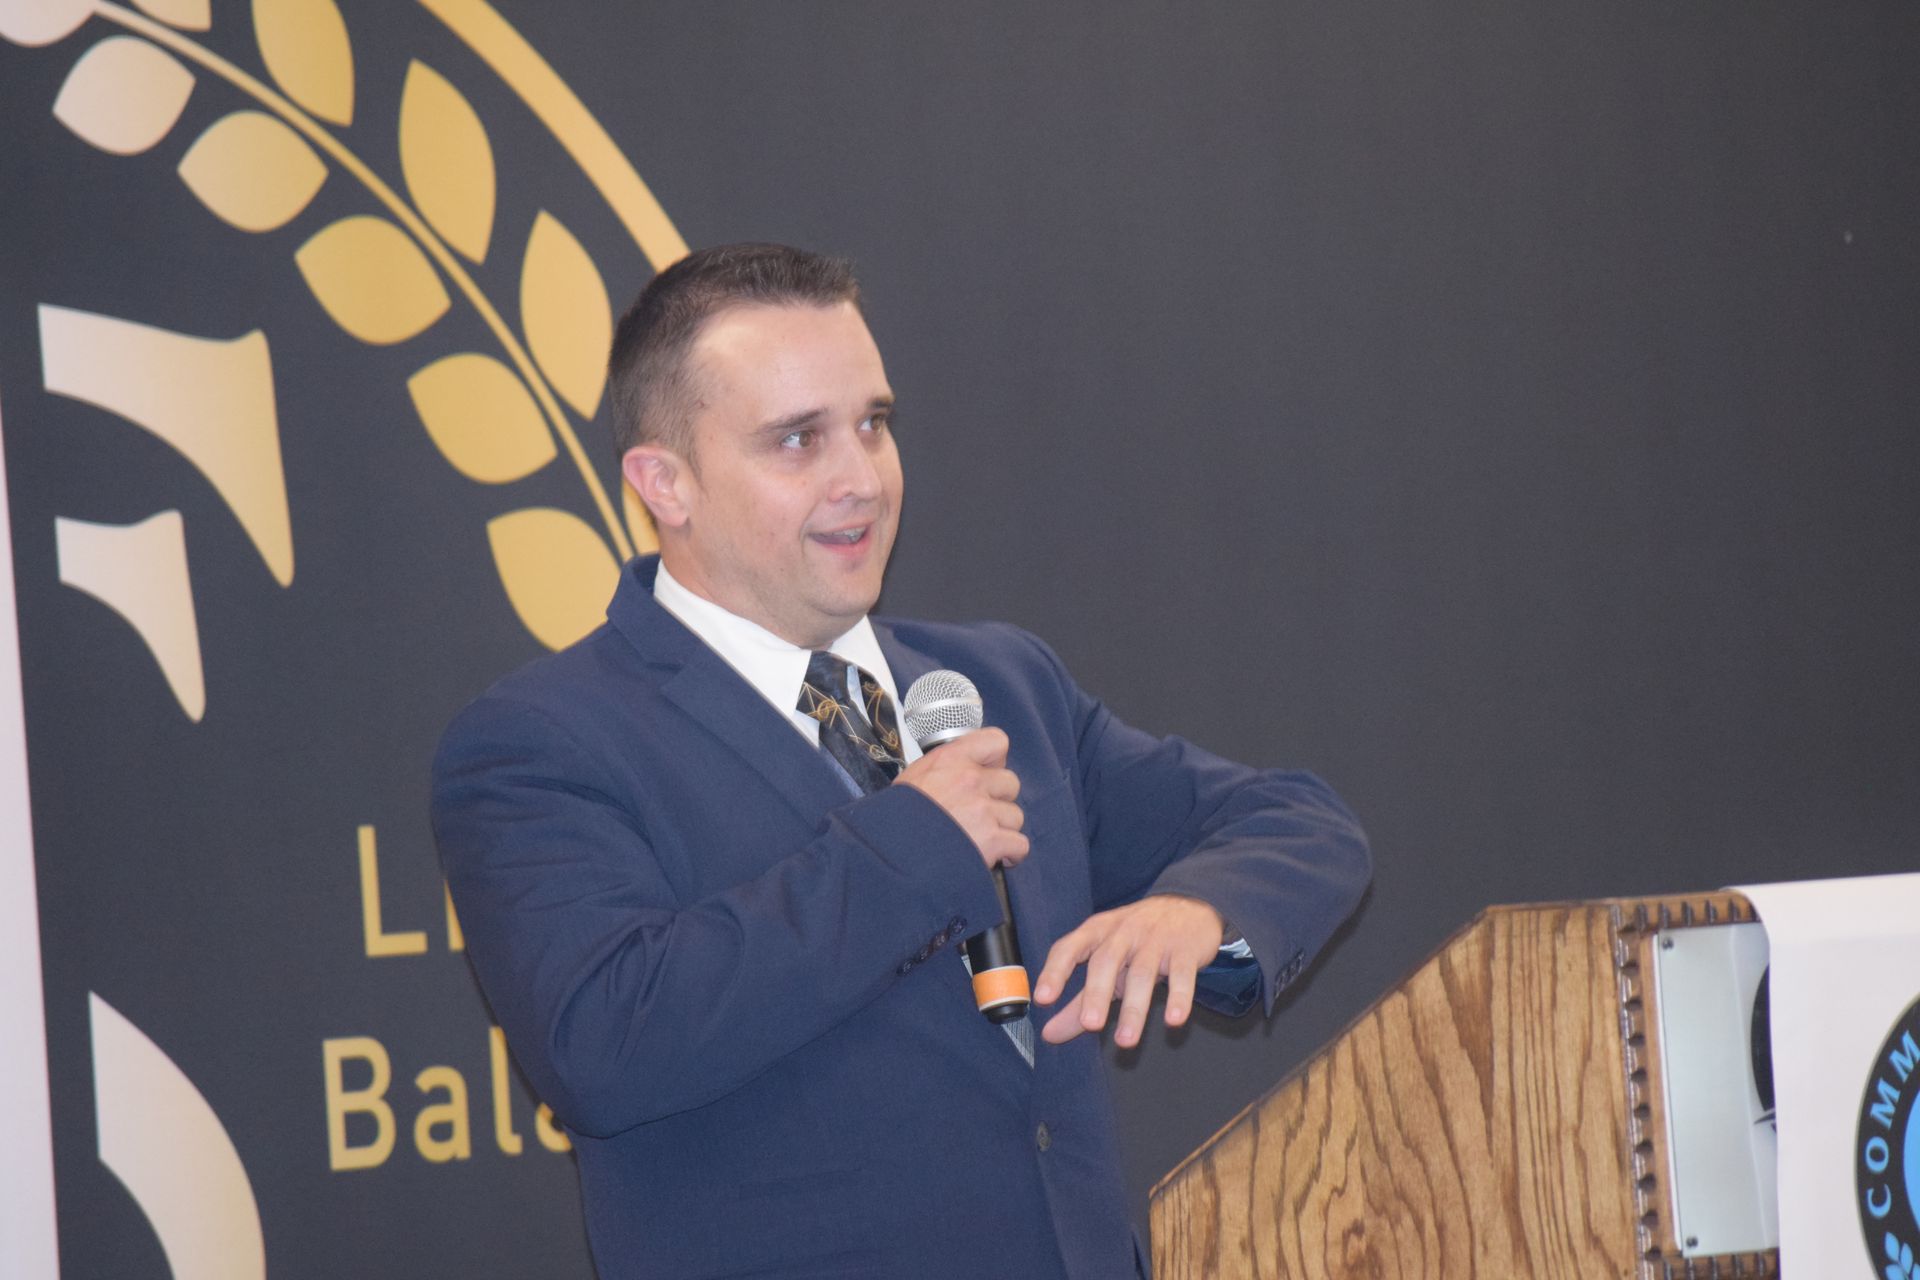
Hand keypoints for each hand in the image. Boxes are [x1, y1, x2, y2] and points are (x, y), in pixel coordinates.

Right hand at [894, 728, 1027, 871]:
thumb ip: (944, 769)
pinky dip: (1011, 853)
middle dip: (998, 801)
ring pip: (1015, 816)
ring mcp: (982, 810)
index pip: (997, 741)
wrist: (887, 852)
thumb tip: (964, 771)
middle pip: (1010, 783)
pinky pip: (1020, 844)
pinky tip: (996, 856)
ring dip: (1002, 829)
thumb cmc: (896, 819)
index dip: (996, 760)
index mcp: (951, 759)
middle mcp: (970, 779)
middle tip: (977, 815)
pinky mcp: (991, 840)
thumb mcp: (914, 777)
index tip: (987, 774)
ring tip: (979, 839)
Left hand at [1033, 894, 1224, 1047]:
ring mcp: (1155, 939)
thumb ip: (1077, 1002)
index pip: (1069, 948)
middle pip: (1106, 961)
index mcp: (1096, 932)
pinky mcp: (1185, 949)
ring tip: (1126, 1040)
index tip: (1042, 999)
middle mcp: (1123, 932)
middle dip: (1096, 994)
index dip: (1055, 972)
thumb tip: (1049, 1035)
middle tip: (1090, 1025)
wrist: (1189, 906)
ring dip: (1134, 1008)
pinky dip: (1179, 997)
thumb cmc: (1137, 941)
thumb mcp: (1106, 964)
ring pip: (1142, 973)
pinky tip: (1174, 1020)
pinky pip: (1182, 974)